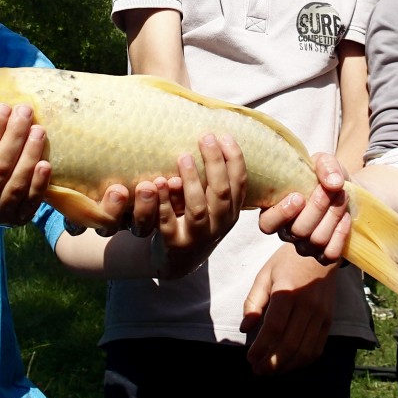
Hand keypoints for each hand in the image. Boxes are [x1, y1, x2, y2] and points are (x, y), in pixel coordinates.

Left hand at [149, 133, 246, 278]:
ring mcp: (198, 236)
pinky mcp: (175, 244)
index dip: (235, 159)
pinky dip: (163, 202)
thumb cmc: (195, 221)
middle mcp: (219, 224)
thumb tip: (214, 138)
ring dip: (192, 181)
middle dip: (215, 163)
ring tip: (183, 157)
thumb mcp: (213, 204)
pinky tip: (158, 183)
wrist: (177, 261)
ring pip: (198, 208)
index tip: (224, 136)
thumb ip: (215, 180)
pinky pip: (168, 222)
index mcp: (232, 211)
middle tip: (206, 138)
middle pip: (221, 192)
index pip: (239, 183)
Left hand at [241, 245, 338, 373]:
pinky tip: (290, 364)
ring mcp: (321, 314)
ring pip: (305, 350)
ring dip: (287, 366)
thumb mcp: (264, 275)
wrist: (319, 254)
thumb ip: (253, 302)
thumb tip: (245, 328)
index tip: (250, 358)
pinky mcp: (329, 320)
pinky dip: (303, 361)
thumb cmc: (287, 263)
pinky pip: (317, 348)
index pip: (274, 328)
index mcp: (287, 291)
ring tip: (271, 371)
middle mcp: (307, 305)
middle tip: (258, 370)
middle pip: (290, 343)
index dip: (261, 347)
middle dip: (272, 363)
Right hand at [258, 152, 351, 264]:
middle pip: (298, 230)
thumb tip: (333, 183)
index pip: (267, 224)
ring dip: (333, 216)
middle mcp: (287, 233)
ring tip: (343, 196)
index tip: (298, 196)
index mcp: (275, 211)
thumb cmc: (324, 177)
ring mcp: (305, 247)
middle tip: (333, 188)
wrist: (345, 191)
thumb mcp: (323, 162)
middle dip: (318, 207)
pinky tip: (345, 216)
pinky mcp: (324, 256)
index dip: (281, 214)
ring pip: (316, 240)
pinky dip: (341, 234)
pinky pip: (330, 253)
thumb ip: (325, 166)